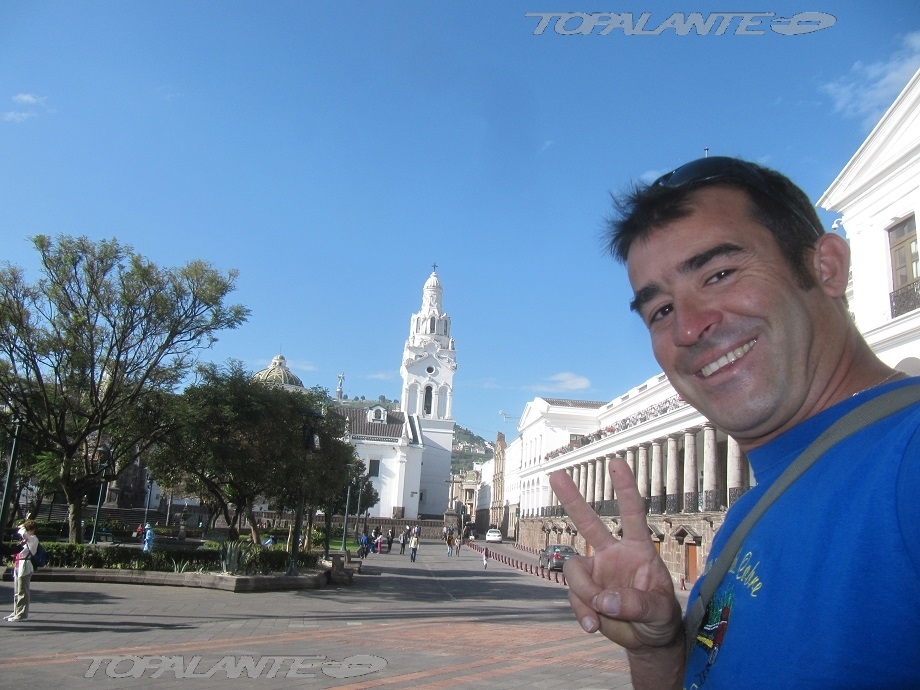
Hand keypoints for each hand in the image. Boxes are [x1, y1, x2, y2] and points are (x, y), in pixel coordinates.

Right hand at [549, 458, 683, 653]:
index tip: (616, 463)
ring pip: (573, 568)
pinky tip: (593, 626)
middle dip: (571, 498)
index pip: (632, 514)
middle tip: (554, 474)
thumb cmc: (660, 617)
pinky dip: (581, 612)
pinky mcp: (584, 592)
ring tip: (601, 612)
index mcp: (638, 550)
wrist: (647, 640)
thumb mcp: (659, 611)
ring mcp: (596, 572)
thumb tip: (604, 599)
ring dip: (584, 593)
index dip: (625, 489)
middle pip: (588, 522)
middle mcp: (612, 555)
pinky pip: (572, 596)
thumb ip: (636, 604)